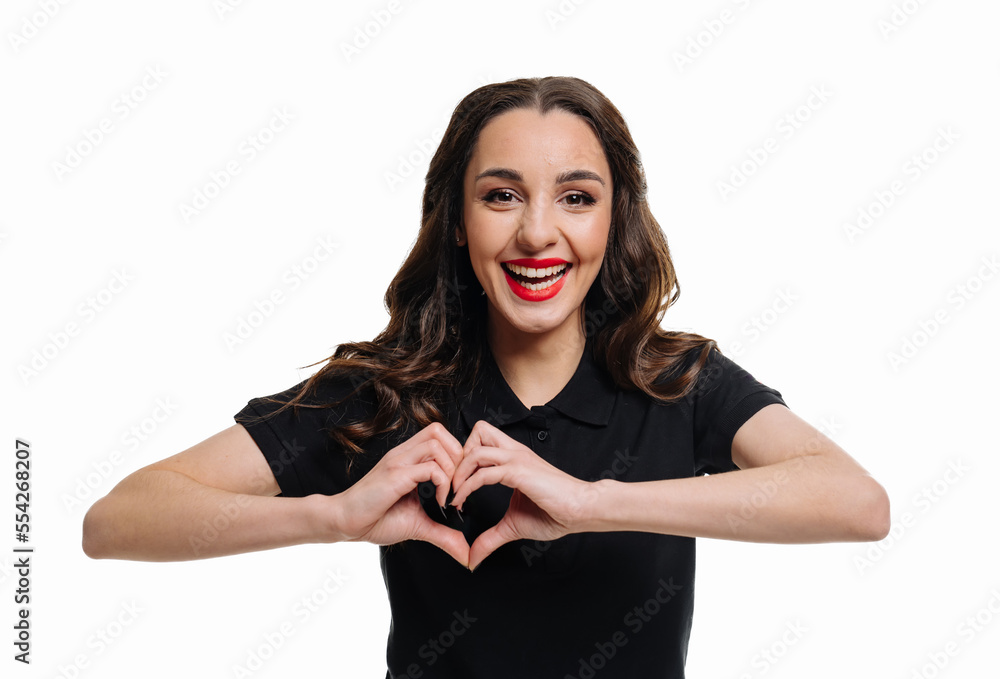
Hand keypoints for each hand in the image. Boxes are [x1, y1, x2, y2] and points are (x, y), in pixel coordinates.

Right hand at [333, 422, 469, 567]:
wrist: (344, 522)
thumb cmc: (376, 520)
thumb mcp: (418, 525)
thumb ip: (443, 533)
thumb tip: (466, 553)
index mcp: (408, 459)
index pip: (439, 436)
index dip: (456, 454)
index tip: (459, 484)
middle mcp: (403, 454)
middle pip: (438, 431)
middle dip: (458, 456)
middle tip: (459, 484)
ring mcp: (398, 462)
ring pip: (436, 443)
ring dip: (452, 468)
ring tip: (450, 494)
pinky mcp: (394, 475)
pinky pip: (429, 468)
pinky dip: (443, 483)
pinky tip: (440, 502)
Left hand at [450, 420, 594, 570]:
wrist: (581, 510)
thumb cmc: (555, 512)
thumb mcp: (513, 525)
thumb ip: (490, 537)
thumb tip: (473, 557)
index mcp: (513, 457)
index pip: (481, 440)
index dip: (465, 457)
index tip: (456, 484)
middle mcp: (514, 452)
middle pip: (478, 431)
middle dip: (460, 454)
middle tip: (453, 482)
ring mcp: (517, 460)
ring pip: (476, 449)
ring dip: (459, 472)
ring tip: (454, 494)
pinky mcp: (519, 472)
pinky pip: (485, 473)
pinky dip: (468, 486)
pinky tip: (462, 501)